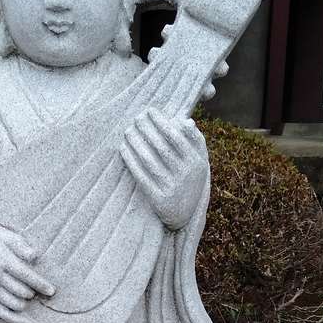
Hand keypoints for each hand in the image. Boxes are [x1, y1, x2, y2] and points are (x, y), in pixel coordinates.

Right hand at [0, 224, 53, 322]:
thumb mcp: (6, 237)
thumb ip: (21, 246)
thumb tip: (35, 256)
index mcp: (2, 261)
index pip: (26, 276)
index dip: (41, 284)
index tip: (52, 291)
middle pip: (22, 292)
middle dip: (32, 292)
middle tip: (35, 290)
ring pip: (15, 304)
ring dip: (25, 302)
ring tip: (27, 296)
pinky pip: (3, 315)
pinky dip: (18, 321)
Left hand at [120, 111, 208, 229]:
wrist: (185, 212)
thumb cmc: (190, 177)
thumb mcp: (199, 159)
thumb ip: (194, 139)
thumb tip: (185, 121)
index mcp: (196, 162)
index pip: (176, 137)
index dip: (161, 122)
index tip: (149, 110)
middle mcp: (185, 175)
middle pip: (161, 147)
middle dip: (146, 129)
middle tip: (136, 117)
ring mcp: (172, 189)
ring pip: (149, 160)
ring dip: (136, 143)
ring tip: (127, 130)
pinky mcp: (158, 200)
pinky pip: (141, 176)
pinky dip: (131, 160)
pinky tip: (123, 148)